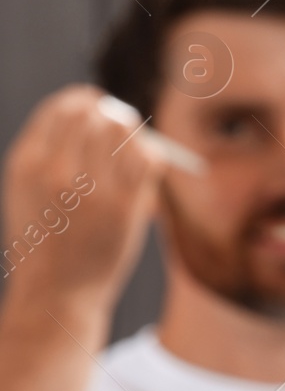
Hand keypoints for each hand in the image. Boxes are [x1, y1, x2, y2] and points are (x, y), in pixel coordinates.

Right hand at [0, 85, 164, 326]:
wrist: (58, 291)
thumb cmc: (46, 237)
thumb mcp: (27, 190)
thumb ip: (51, 151)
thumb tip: (91, 108)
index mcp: (27, 163)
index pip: (61, 108)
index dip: (84, 100)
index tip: (95, 102)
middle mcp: (56, 171)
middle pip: (95, 115)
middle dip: (111, 113)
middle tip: (120, 119)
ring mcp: (92, 189)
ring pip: (124, 132)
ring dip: (133, 132)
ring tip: (132, 142)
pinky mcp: (124, 207)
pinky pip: (148, 159)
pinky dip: (152, 155)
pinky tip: (146, 162)